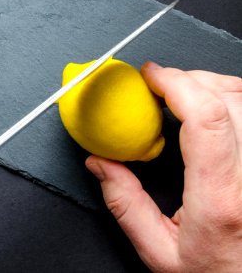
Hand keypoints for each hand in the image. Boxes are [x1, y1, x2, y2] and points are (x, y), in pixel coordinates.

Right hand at [86, 62, 241, 271]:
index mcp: (221, 199)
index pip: (206, 119)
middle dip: (188, 78)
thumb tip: (100, 163)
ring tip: (179, 94)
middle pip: (230, 98)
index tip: (150, 75)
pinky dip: (227, 98)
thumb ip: (125, 205)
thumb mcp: (159, 252)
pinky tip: (207, 109)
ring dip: (209, 85)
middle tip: (159, 85)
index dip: (176, 83)